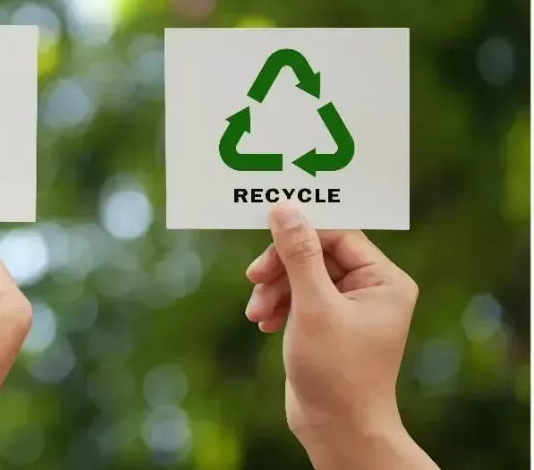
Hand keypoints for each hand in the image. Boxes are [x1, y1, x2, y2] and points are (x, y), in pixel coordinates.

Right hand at [245, 200, 437, 468]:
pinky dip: (278, 306)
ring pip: (302, 275)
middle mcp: (371, 289)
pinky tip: (265, 325)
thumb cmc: (337, 372)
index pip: (338, 235)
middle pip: (315, 253)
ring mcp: (349, 308)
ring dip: (274, 289)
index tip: (264, 241)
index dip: (299, 234)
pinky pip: (298, 297)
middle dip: (281, 268)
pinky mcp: (328, 324)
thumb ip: (298, 255)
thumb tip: (286, 208)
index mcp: (384, 280)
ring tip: (257, 314)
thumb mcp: (313, 307)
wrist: (339, 430)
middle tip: (254, 279)